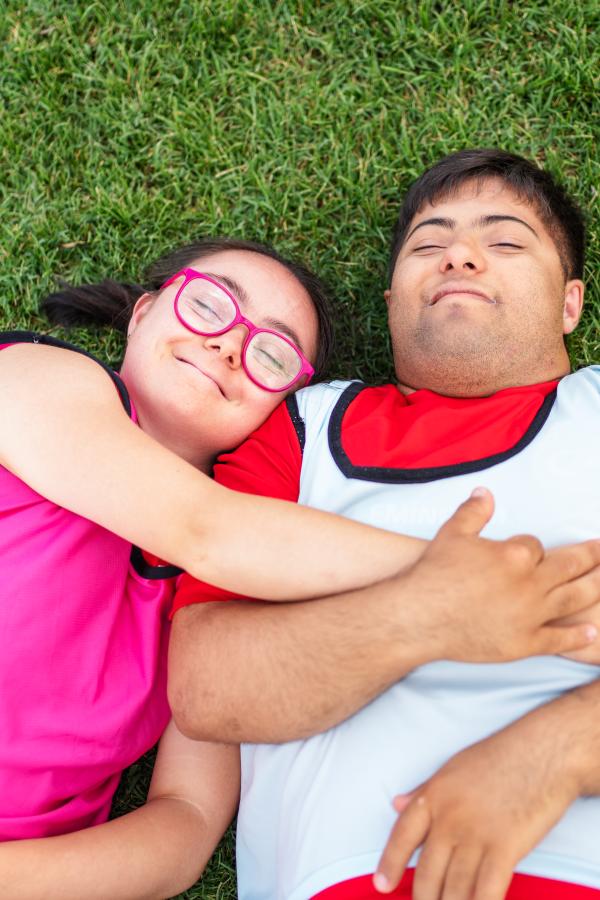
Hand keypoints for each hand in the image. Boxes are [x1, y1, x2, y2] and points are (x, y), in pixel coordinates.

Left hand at [374, 716, 579, 899]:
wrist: (541, 752)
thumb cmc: (498, 758)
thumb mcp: (453, 768)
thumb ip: (424, 790)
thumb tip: (396, 804)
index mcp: (434, 796)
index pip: (402, 836)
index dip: (389, 863)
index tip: (382, 886)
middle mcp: (450, 819)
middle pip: (427, 873)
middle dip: (424, 898)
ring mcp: (476, 835)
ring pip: (455, 888)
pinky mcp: (505, 849)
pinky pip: (486, 890)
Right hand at [398, 488, 599, 663]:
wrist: (421, 616)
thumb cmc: (435, 574)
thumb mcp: (452, 534)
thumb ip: (473, 512)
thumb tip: (485, 492)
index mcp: (516, 554)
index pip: (536, 545)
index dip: (531, 547)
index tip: (526, 552)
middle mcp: (531, 583)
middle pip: (571, 566)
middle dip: (592, 556)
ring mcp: (531, 615)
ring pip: (574, 599)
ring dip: (595, 588)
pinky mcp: (526, 643)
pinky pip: (560, 639)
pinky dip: (579, 636)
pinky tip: (593, 632)